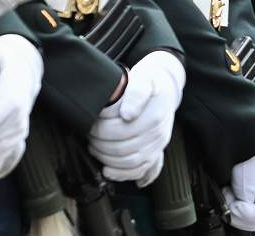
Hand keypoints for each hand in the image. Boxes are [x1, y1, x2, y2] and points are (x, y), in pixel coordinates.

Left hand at [88, 51, 183, 186]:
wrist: (166, 88)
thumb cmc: (150, 83)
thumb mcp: (144, 79)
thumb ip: (136, 93)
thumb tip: (127, 115)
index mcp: (154, 116)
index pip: (122, 131)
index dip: (102, 129)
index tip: (92, 122)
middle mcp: (158, 134)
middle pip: (123, 148)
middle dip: (100, 144)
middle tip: (89, 134)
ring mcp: (157, 146)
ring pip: (130, 162)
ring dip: (107, 158)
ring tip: (94, 148)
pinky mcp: (156, 154)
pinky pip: (140, 171)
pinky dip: (122, 174)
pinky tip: (108, 170)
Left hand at [225, 132, 254, 230]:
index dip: (242, 210)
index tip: (231, 196)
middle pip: (253, 223)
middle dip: (235, 212)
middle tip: (226, 194)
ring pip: (248, 222)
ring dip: (234, 211)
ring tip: (229, 193)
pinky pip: (247, 216)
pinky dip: (236, 208)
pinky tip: (233, 194)